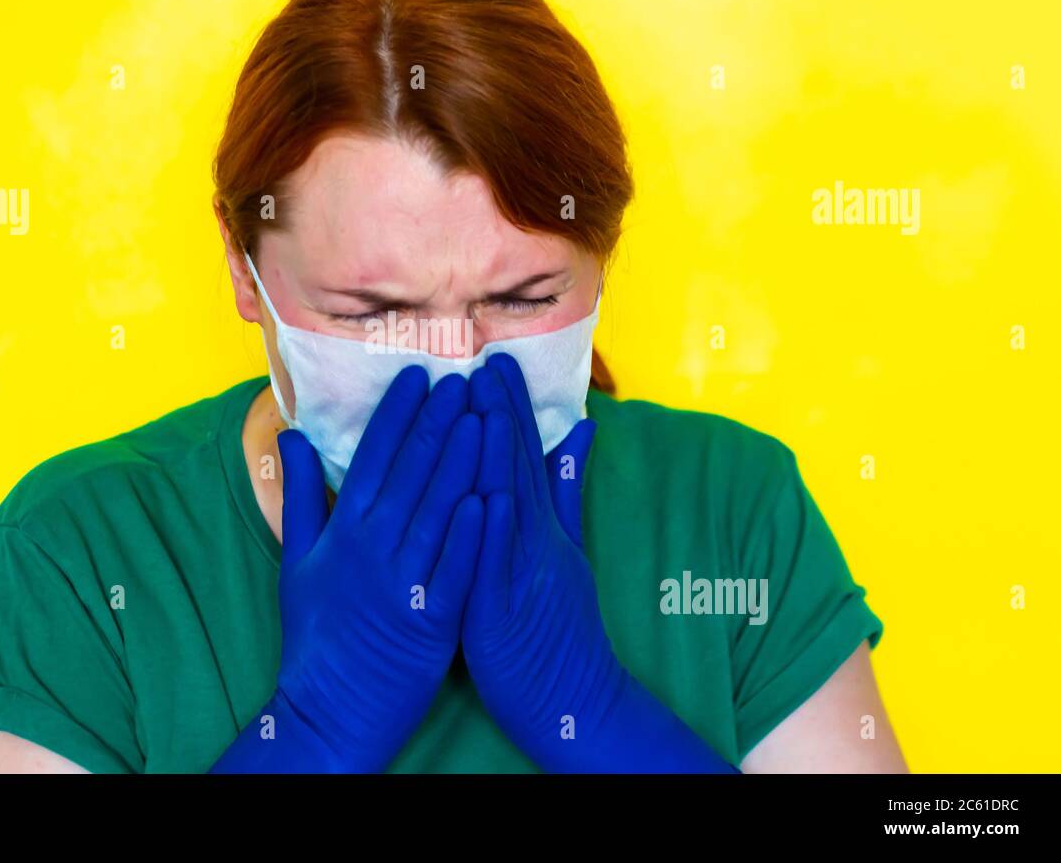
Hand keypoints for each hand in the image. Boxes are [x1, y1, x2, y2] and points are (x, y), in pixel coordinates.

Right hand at [211, 365, 483, 772]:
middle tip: (463, 379)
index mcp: (343, 532)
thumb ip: (302, 494)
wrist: (329, 710)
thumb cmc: (316, 634)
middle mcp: (371, 550)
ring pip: (436, 512)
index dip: (397, 415)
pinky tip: (487, 497)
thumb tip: (293, 435)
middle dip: (437, 423)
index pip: (373, 459)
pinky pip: (453, 570)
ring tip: (483, 417)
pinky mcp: (431, 621)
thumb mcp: (298, 560)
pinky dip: (469, 535)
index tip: (419, 376)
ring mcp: (402, 584)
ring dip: (460, 463)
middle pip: (409, 475)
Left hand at [462, 353, 735, 772]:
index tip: (493, 361)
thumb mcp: (566, 551)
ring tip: (481, 410)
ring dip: (497, 459)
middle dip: (500, 415)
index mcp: (538, 528)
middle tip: (483, 362)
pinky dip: (498, 535)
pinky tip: (490, 500)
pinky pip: (499, 571)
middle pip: (515, 471)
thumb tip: (578, 433)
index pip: (522, 458)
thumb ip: (567, 492)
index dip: (509, 409)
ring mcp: (522, 577)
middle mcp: (533, 543)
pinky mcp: (505, 616)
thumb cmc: (556, 626)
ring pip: (509, 509)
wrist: (575, 700)